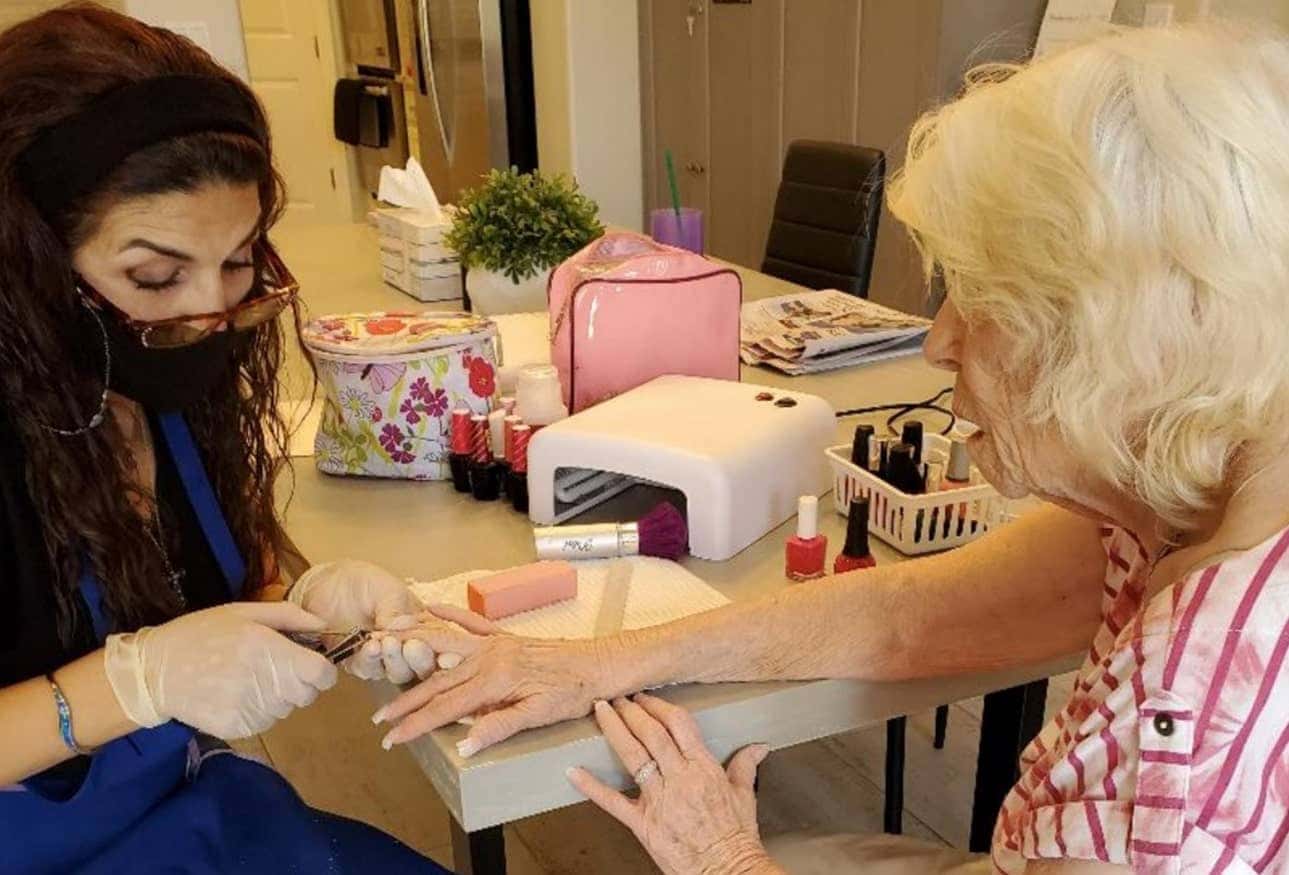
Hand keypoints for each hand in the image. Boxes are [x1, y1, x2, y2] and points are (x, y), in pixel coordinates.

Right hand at [103, 601, 337, 738]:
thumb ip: (289, 616)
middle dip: (298, 682)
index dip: (321, 670)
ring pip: (287, 709)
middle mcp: (264, 683)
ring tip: (246, 679)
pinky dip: (258, 711)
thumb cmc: (201, 634)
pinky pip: (265, 722)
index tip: (308, 663)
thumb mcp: (243, 612)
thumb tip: (324, 623)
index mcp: (269, 650)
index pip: (321, 675)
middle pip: (307, 694)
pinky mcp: (238, 728)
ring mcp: (251, 710)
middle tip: (271, 668)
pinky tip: (234, 695)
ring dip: (277, 697)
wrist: (152, 671)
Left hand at [288, 559, 432, 682]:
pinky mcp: (360, 665)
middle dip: (420, 660)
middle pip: (423, 666)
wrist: (328, 585)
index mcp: (425, 629)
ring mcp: (385, 659)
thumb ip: (398, 610)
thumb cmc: (366, 583)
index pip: (442, 646)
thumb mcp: (388, 590)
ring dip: (395, 661)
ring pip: (398, 673)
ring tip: (388, 643)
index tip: (446, 656)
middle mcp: (409, 648)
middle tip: (413, 646)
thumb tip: (407, 627)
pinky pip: (369, 670)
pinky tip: (371, 646)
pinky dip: (371, 660)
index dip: (448, 655)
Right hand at [372, 604, 613, 756]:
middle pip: (437, 682)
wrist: (597, 663)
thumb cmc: (573, 692)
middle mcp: (488, 657)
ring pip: (443, 647)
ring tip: (382, 645)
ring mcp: (493, 644)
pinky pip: (469, 623)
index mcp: (494, 681)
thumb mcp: (539, 715)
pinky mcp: (502, 637)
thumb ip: (499, 726)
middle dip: (405, 701)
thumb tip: (464, 745)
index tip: (391, 739)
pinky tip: (427, 608)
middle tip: (378, 718)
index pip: (446, 709)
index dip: (416, 725)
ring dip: (412, 647)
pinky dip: (446, 615)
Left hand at [568, 694, 780, 874]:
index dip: (658, 706)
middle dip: (632, 712)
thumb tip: (758, 747)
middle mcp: (680, 779)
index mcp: (704, 769)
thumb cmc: (736, 838)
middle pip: (651, 734)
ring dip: (615, 730)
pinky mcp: (643, 824)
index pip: (678, 724)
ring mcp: (660, 801)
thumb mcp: (745, 797)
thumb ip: (745, 766)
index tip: (645, 697)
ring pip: (633, 756)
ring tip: (601, 711)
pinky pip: (613, 802)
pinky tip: (574, 771)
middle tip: (619, 697)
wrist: (728, 871)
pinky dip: (591, 786)